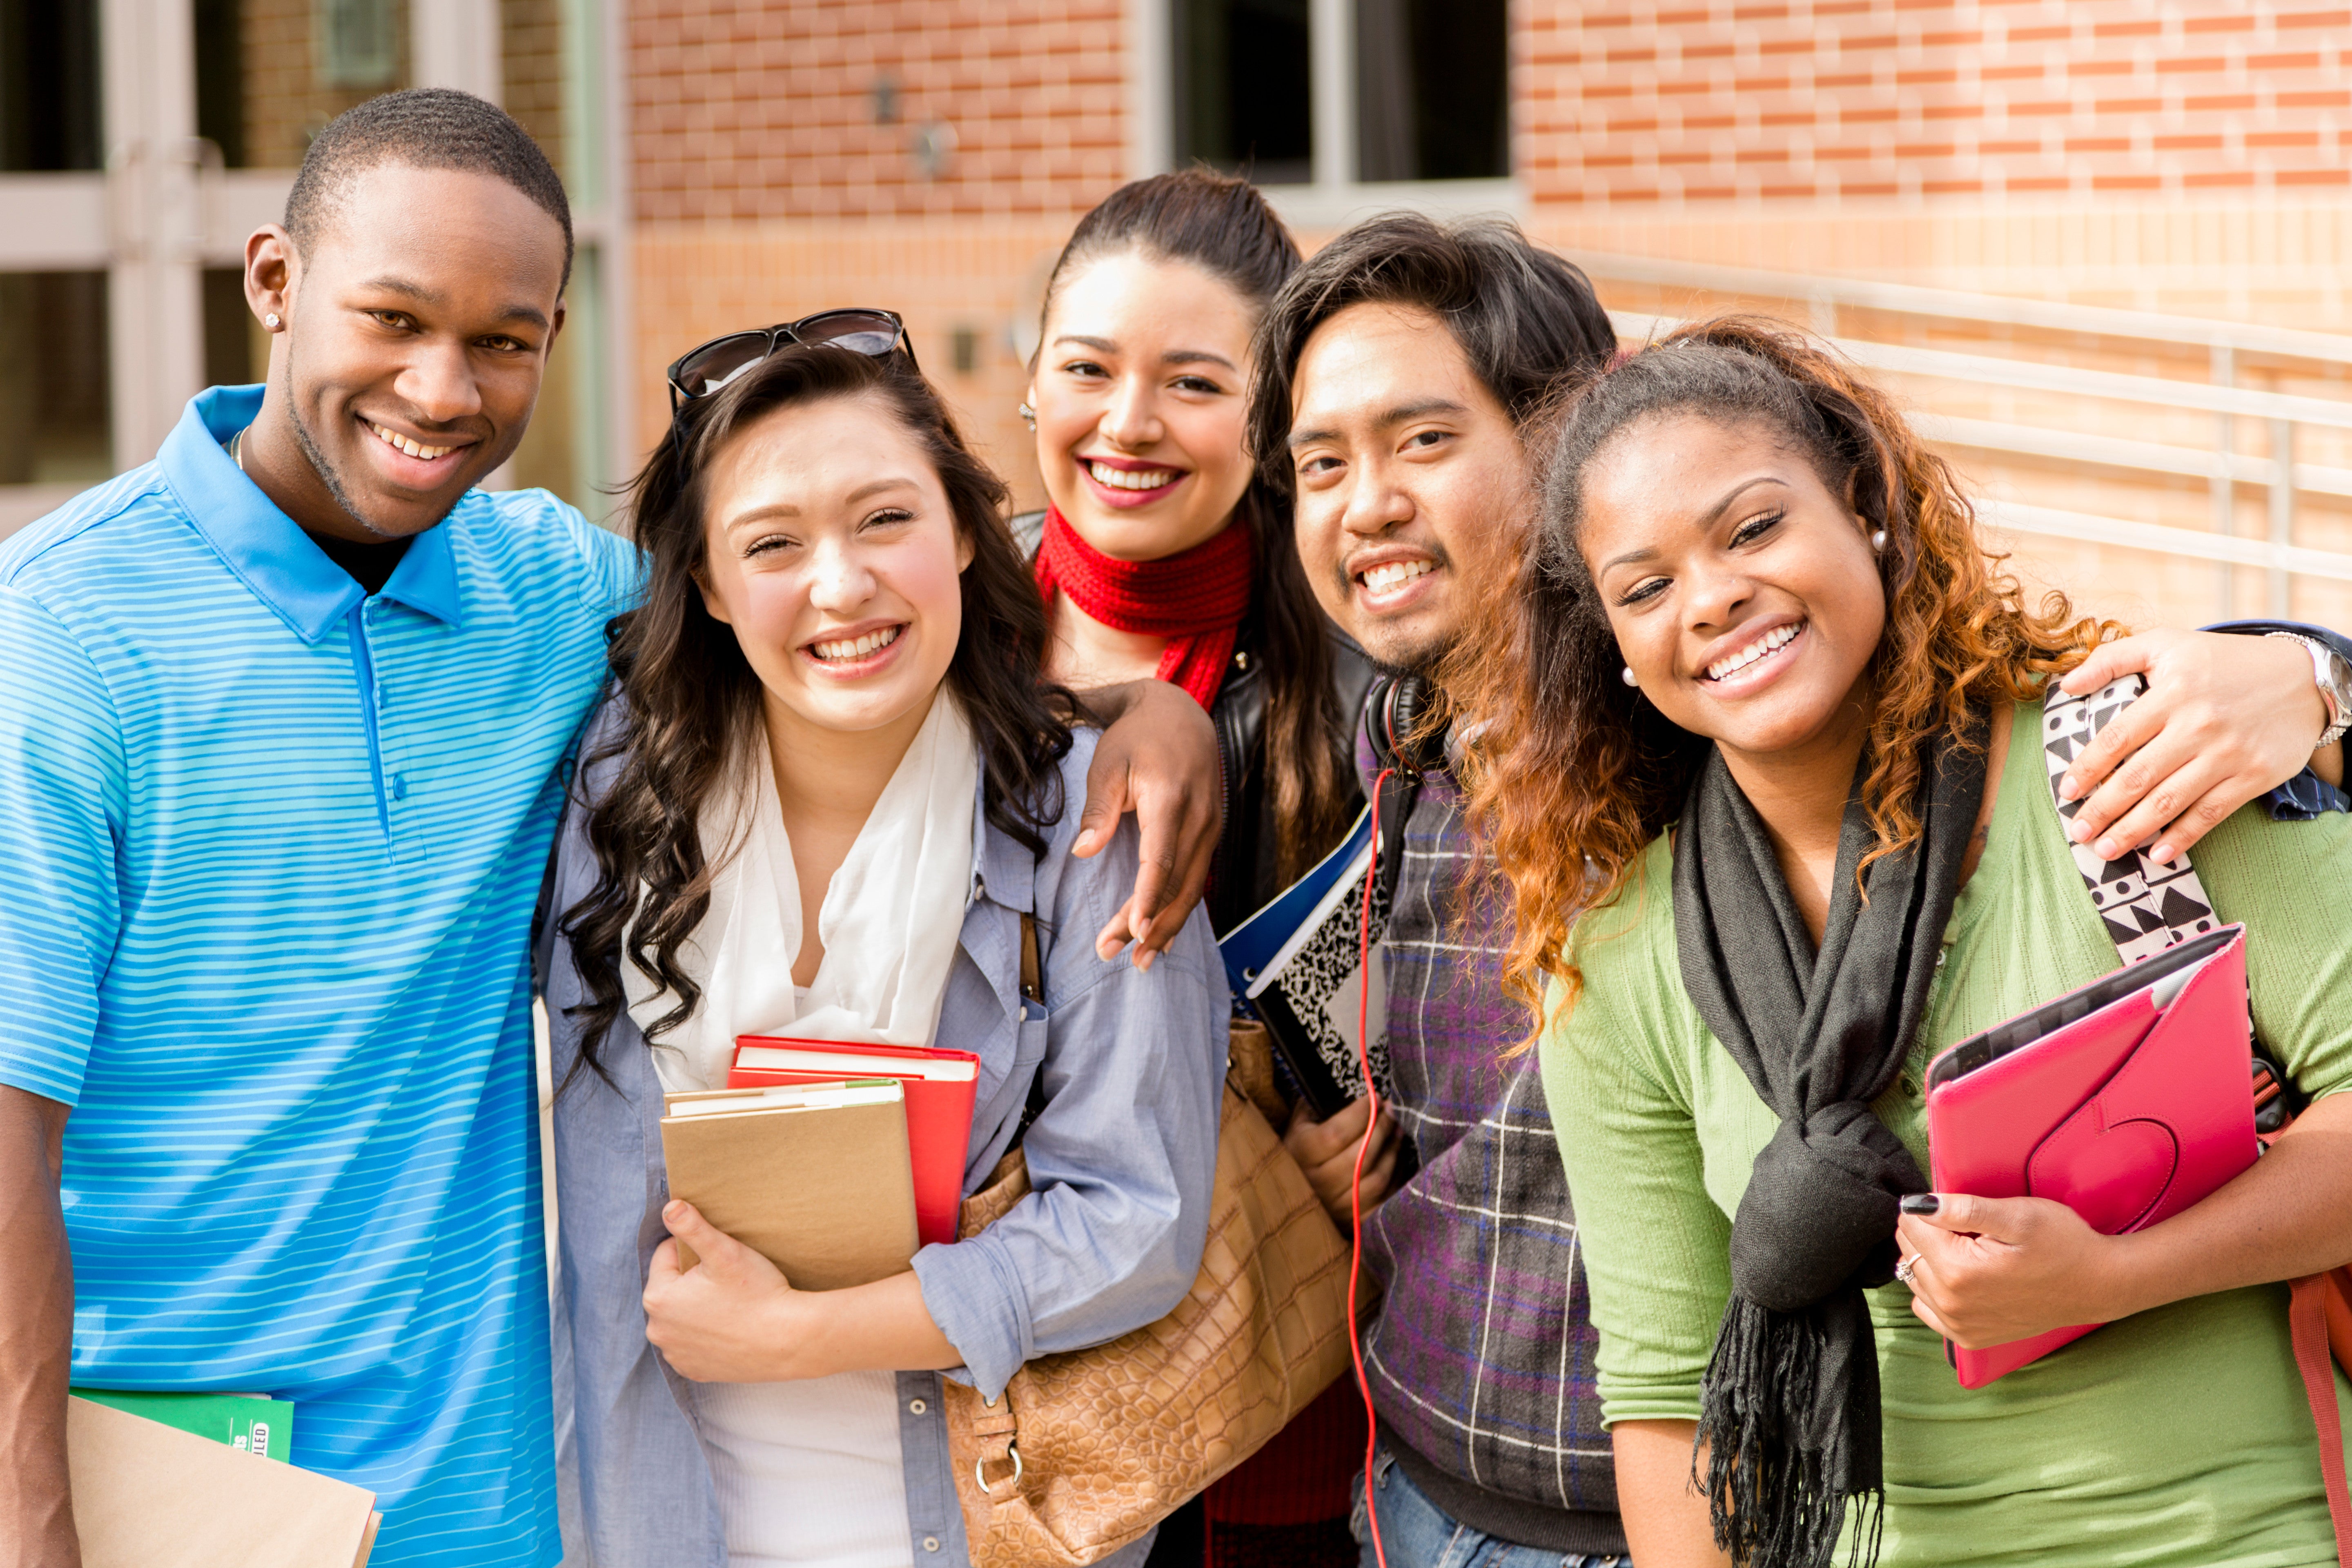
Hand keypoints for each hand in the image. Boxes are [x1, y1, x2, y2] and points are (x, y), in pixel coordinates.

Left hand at [642, 1200, 802, 1382]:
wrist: (788, 1341)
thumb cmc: (757, 1293)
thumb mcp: (725, 1252)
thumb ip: (692, 1227)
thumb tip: (669, 1206)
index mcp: (658, 1297)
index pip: (667, 1255)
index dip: (696, 1250)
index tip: (722, 1259)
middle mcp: (658, 1330)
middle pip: (672, 1287)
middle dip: (693, 1280)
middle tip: (729, 1281)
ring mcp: (675, 1354)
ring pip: (681, 1316)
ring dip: (697, 1307)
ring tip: (731, 1304)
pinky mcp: (693, 1371)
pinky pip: (692, 1343)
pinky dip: (705, 1335)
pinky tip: (729, 1328)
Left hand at [1074, 681, 1222, 968]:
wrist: (1180, 714)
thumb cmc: (1136, 737)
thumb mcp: (1108, 762)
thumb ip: (1098, 808)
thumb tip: (1083, 852)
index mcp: (1171, 799)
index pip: (1162, 859)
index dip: (1148, 898)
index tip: (1134, 930)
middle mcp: (1200, 818)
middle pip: (1177, 884)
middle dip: (1149, 926)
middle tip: (1115, 955)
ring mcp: (1211, 828)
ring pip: (1192, 889)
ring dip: (1167, 928)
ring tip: (1140, 961)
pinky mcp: (1211, 834)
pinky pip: (1199, 880)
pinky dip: (1181, 911)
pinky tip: (1165, 938)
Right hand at [1284, 1095, 1398, 1230]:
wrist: (1287, 1198)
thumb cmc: (1296, 1155)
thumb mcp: (1296, 1128)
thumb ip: (1314, 1107)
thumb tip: (1344, 1084)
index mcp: (1302, 1156)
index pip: (1337, 1133)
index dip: (1361, 1113)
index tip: (1374, 1097)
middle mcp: (1319, 1184)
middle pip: (1361, 1155)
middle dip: (1382, 1127)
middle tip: (1390, 1110)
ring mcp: (1338, 1206)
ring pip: (1377, 1177)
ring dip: (1393, 1150)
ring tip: (1398, 1130)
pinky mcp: (1355, 1220)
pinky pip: (1384, 1198)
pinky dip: (1395, 1176)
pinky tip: (1396, 1157)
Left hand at [1895, 1192, 2139, 1348]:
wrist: (2096, 1285)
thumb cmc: (2062, 1244)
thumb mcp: (2017, 1216)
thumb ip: (1963, 1209)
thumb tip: (1917, 1204)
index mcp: (1958, 1271)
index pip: (1909, 1224)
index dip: (1929, 1208)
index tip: (1956, 1208)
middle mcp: (1951, 1304)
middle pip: (1908, 1249)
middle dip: (1929, 1231)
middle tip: (1969, 1229)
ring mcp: (1958, 1325)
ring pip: (1913, 1275)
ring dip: (1931, 1258)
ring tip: (1970, 1251)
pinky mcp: (1967, 1337)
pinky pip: (1926, 1305)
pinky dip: (1935, 1287)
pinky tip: (1963, 1275)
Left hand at [2055, 629, 2328, 863]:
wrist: (2303, 678)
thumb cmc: (2223, 661)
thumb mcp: (2167, 642)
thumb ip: (2111, 658)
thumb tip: (2066, 684)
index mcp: (2171, 693)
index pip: (2116, 738)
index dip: (2087, 768)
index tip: (2066, 790)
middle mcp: (2198, 725)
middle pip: (2138, 776)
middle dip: (2103, 809)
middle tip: (2078, 831)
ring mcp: (2227, 754)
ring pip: (2170, 800)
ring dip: (2133, 830)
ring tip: (2104, 850)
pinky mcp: (2254, 776)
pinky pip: (2210, 813)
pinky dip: (2182, 836)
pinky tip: (2157, 854)